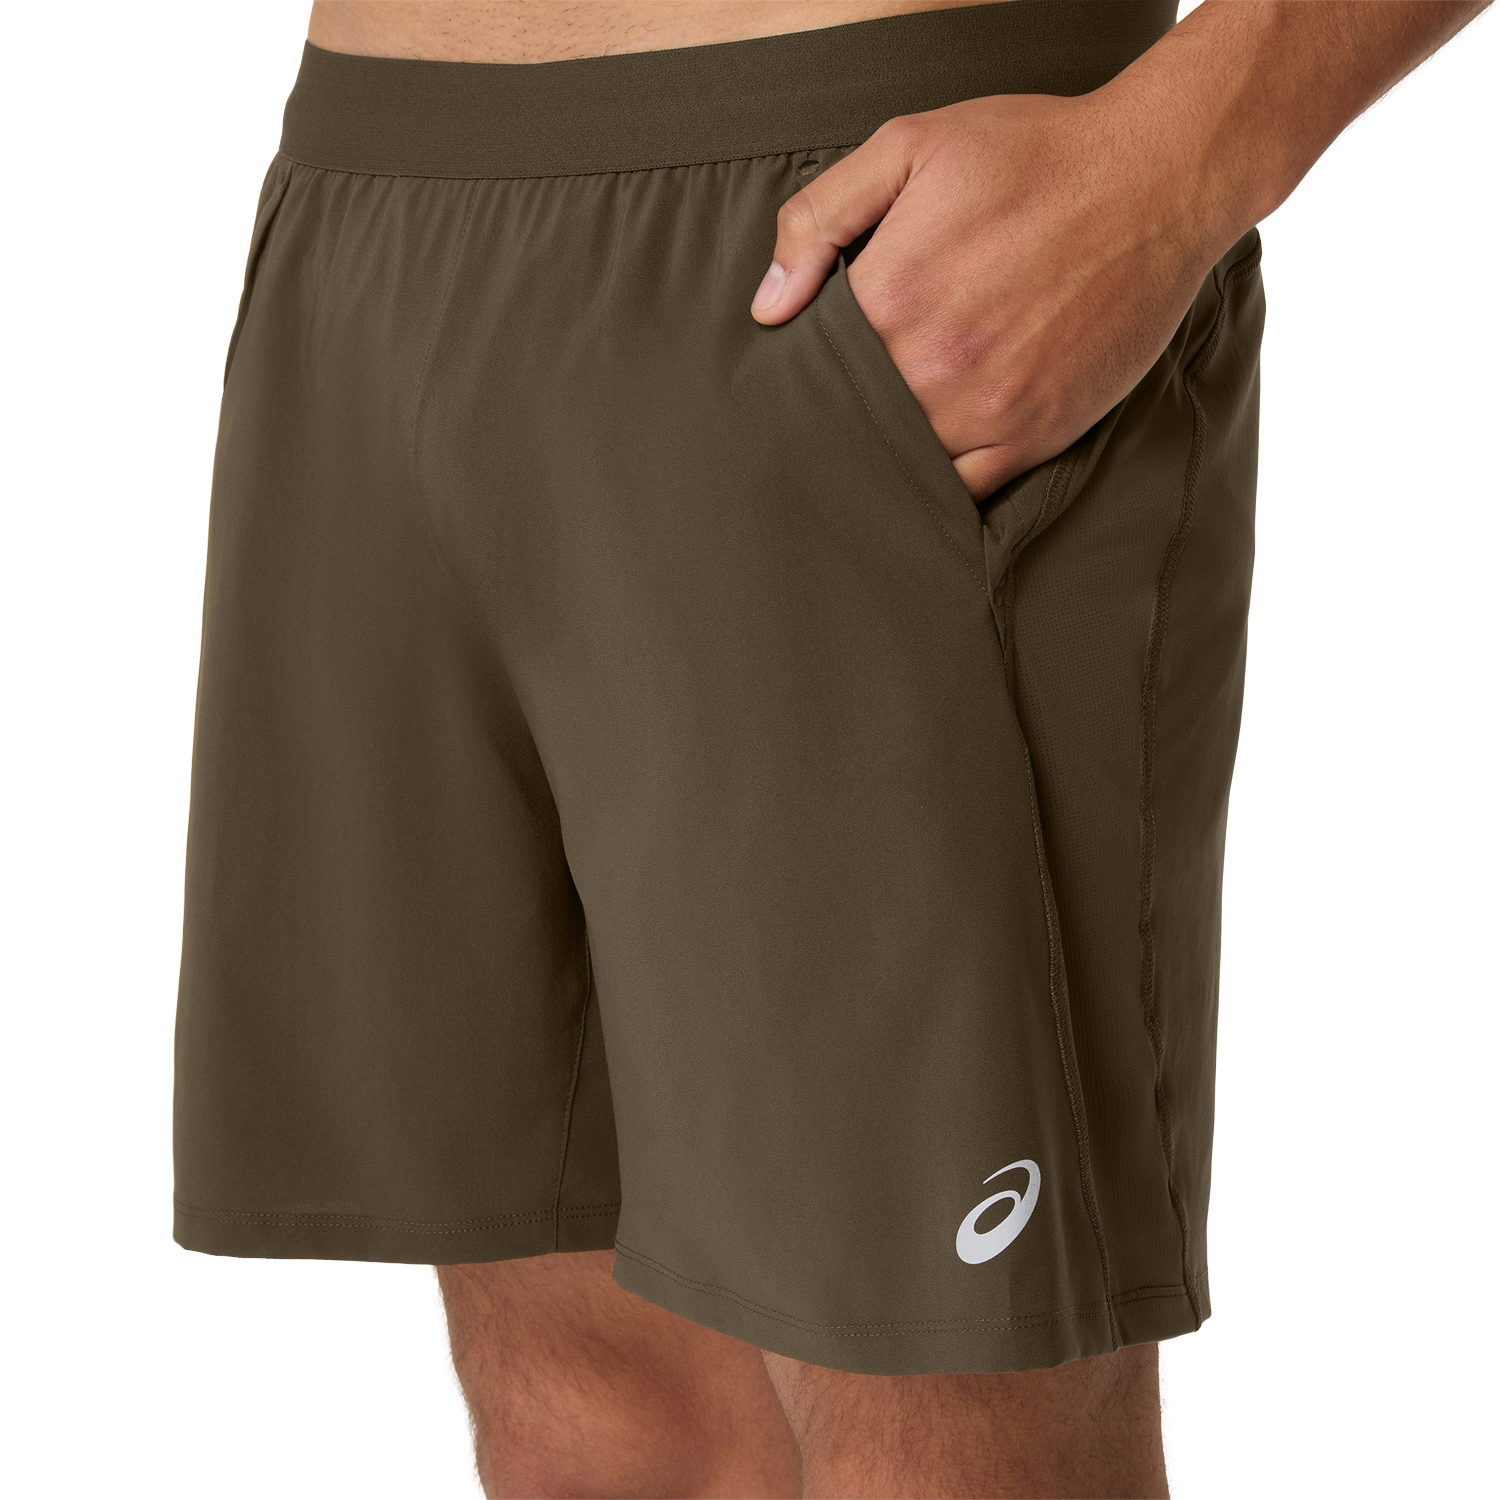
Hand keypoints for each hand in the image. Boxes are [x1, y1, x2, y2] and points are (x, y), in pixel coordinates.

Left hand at [750, 86, 1232, 500]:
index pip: (814, 363)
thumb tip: (769, 307)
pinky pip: (965, 490)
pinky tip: (925, 473)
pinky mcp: (1035, 434)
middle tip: (827, 422)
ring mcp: (987, 407)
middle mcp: (933, 363)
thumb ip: (821, 218)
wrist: (1159, 176)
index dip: (804, 371)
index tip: (801, 377)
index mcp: (891, 294)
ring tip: (873, 449)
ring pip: (905, 461)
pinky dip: (939, 487)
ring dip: (884, 457)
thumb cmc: (1035, 153)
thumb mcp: (910, 148)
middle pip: (854, 419)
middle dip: (840, 418)